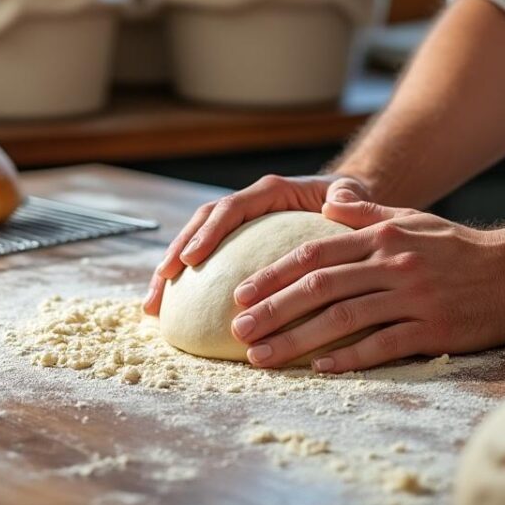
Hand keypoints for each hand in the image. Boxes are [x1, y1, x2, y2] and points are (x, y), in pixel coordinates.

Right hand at [142, 173, 373, 315]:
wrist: (344, 205)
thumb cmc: (348, 203)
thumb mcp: (352, 196)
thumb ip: (348, 198)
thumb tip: (339, 201)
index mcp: (269, 192)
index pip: (231, 208)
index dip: (207, 233)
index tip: (190, 259)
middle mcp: (248, 206)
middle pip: (201, 224)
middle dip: (176, 252)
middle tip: (161, 281)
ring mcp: (239, 227)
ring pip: (194, 244)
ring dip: (170, 272)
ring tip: (153, 305)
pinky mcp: (235, 247)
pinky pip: (205, 264)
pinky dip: (185, 287)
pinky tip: (170, 313)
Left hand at [228, 202, 504, 371]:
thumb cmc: (461, 249)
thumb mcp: (413, 220)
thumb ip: (368, 216)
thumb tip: (329, 203)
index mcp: (382, 238)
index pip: (314, 252)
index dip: (273, 274)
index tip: (240, 292)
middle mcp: (392, 265)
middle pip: (319, 287)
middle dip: (272, 309)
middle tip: (237, 329)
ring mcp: (412, 298)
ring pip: (342, 319)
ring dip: (297, 340)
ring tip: (262, 357)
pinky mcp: (433, 330)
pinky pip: (382, 345)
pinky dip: (348, 358)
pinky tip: (319, 369)